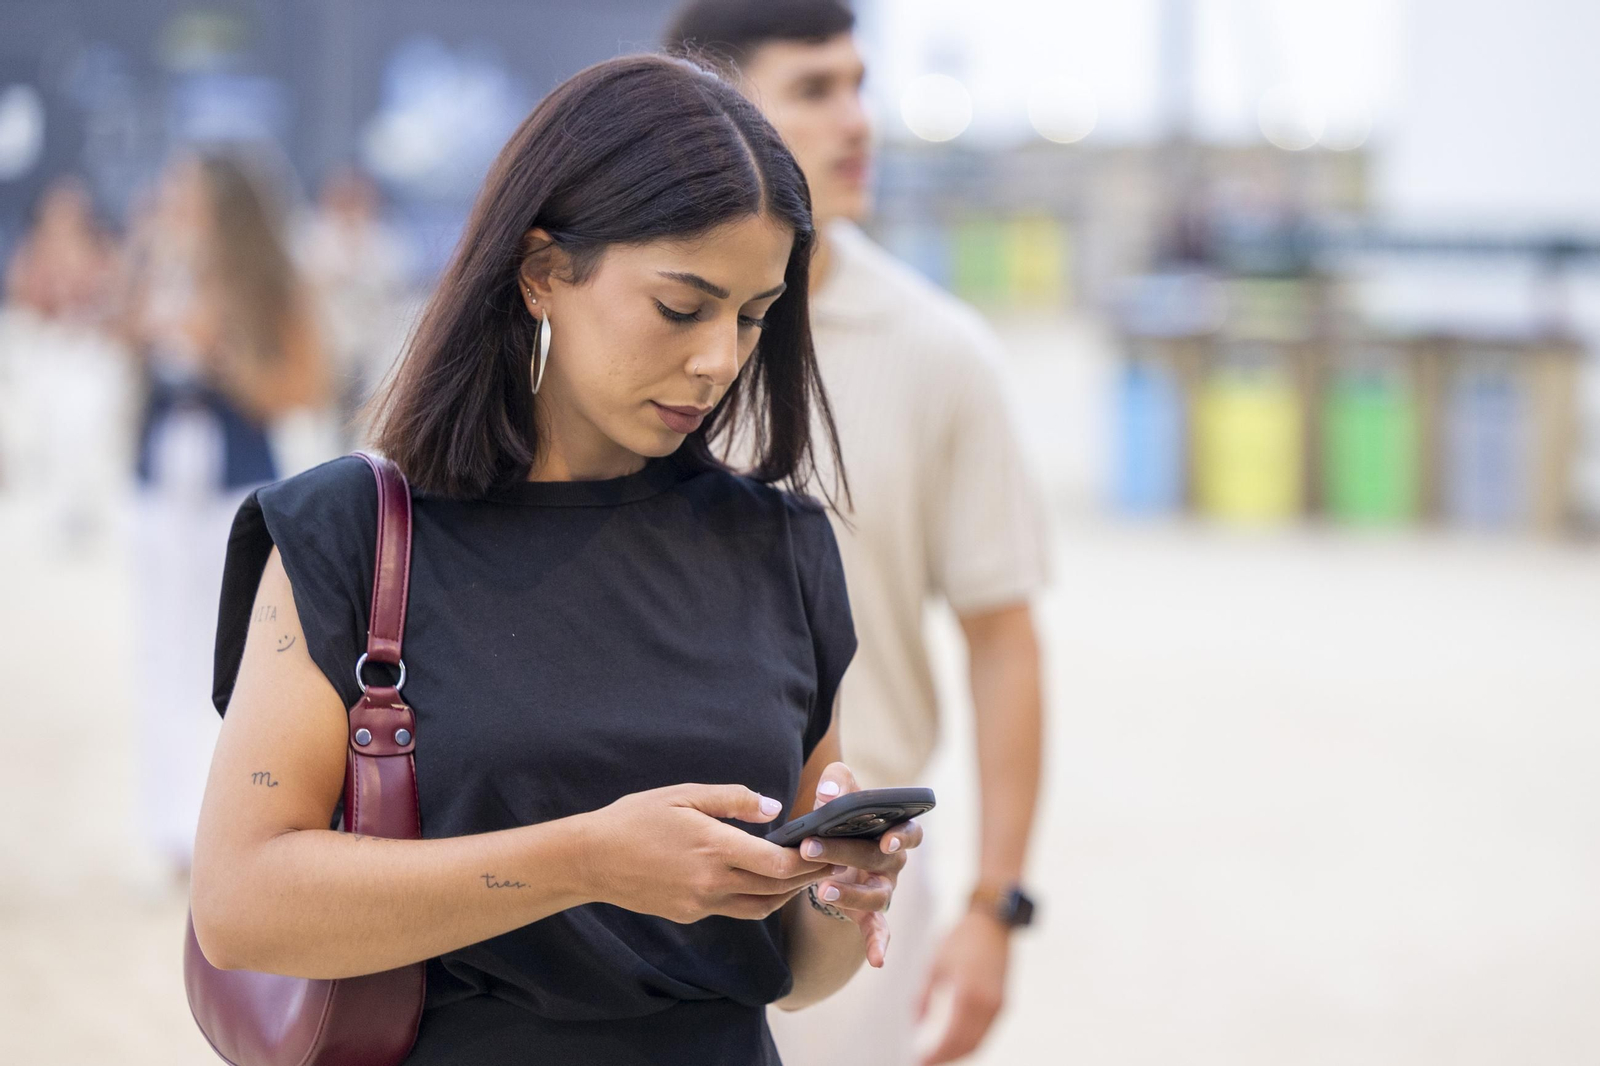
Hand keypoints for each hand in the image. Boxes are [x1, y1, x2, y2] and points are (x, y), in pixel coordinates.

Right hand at [581, 783, 828, 922]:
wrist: (591, 859)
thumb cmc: (636, 818)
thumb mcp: (684, 794)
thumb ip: (733, 800)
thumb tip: (773, 807)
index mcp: (715, 847)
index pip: (778, 864)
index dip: (808, 859)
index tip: (828, 847)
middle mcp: (712, 882)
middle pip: (777, 889)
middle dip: (808, 877)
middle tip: (831, 863)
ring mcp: (701, 904)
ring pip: (759, 906)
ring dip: (785, 893)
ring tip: (804, 876)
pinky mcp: (689, 914)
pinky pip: (733, 909)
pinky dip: (755, 898)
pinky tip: (761, 881)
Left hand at [796, 763, 924, 967]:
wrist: (835, 849)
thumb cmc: (843, 818)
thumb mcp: (840, 795)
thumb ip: (838, 783)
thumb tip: (828, 792)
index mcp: (893, 830)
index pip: (909, 832)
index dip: (902, 836)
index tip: (886, 839)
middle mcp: (894, 861)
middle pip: (879, 858)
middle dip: (844, 852)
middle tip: (810, 847)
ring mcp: (884, 888)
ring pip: (879, 895)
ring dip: (853, 894)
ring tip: (824, 890)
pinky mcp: (870, 912)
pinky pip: (879, 930)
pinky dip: (880, 944)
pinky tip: (878, 960)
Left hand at [916, 911, 1011, 1063]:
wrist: (992, 922)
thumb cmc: (960, 939)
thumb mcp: (935, 966)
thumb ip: (924, 997)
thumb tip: (916, 1024)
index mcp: (968, 994)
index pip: (952, 1038)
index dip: (936, 1055)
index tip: (918, 1060)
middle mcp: (988, 1004)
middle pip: (968, 1046)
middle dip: (947, 1058)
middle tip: (925, 1062)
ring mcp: (999, 1005)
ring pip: (979, 1042)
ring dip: (959, 1053)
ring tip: (937, 1055)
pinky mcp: (1003, 1002)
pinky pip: (986, 1031)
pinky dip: (970, 1041)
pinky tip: (954, 1041)